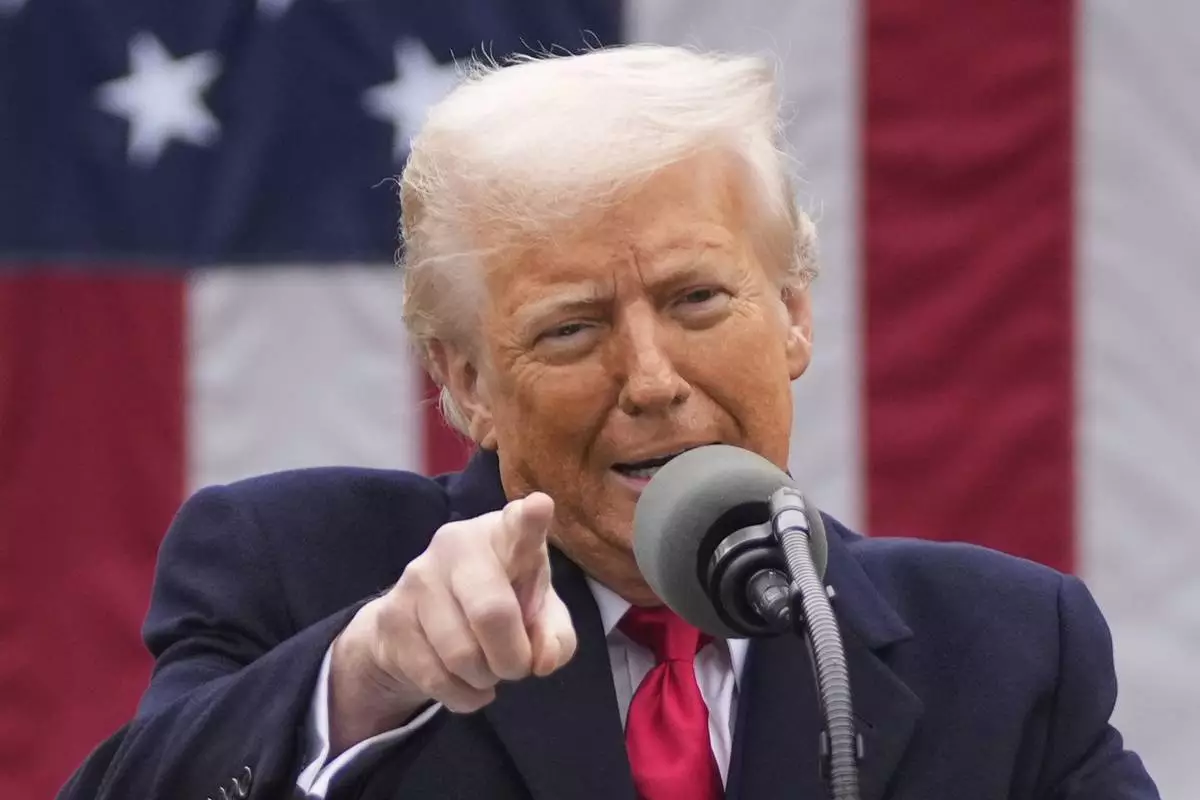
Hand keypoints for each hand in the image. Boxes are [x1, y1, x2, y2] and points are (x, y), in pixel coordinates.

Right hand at [329, 493, 576, 750]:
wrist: (419, 624)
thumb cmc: (499, 607)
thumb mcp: (538, 618)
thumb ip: (556, 637)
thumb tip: (542, 659)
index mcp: (504, 535)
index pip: (519, 525)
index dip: (530, 520)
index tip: (539, 505)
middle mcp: (457, 544)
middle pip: (492, 614)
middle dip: (512, 658)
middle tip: (517, 666)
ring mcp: (418, 577)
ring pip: (462, 655)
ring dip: (485, 678)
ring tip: (487, 668)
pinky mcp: (392, 616)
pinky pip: (435, 677)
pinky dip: (462, 695)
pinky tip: (466, 683)